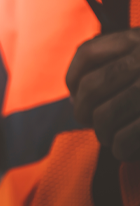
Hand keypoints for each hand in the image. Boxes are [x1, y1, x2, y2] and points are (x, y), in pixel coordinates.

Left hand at [66, 28, 139, 160]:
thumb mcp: (139, 61)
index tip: (77, 95)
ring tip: (111, 137)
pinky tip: (126, 150)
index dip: (73, 79)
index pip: (88, 55)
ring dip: (103, 133)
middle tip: (93, 122)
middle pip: (91, 89)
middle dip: (84, 112)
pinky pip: (125, 139)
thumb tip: (76, 97)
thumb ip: (115, 65)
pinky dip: (120, 149)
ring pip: (104, 116)